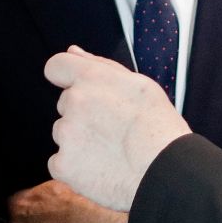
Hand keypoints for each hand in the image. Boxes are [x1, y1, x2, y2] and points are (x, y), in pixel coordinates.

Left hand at [45, 47, 189, 211]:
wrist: (165, 171)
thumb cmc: (159, 127)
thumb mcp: (139, 85)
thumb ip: (100, 65)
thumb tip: (73, 51)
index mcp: (91, 78)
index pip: (56, 67)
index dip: (66, 78)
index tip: (79, 89)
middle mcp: (73, 102)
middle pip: (66, 105)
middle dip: (84, 114)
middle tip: (115, 131)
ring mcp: (66, 134)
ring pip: (64, 134)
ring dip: (80, 141)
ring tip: (113, 153)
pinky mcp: (62, 165)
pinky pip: (60, 163)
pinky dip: (76, 168)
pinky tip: (101, 170)